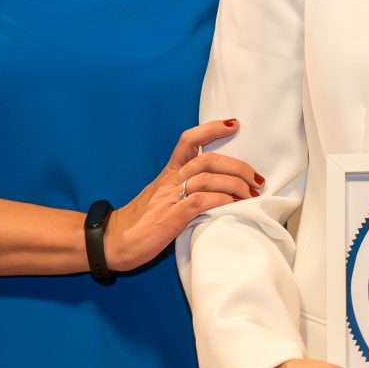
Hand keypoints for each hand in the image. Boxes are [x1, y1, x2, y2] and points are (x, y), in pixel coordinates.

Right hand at [107, 119, 261, 270]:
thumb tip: (218, 193)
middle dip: (238, 165)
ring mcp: (170, 197)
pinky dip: (221, 199)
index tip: (234, 124)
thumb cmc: (140, 224)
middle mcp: (170, 180)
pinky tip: (233, 204)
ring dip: (235, 183)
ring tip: (251, 194)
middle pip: (208, 158)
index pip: (188, 140)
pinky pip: (200, 200)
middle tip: (257, 179)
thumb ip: (185, 191)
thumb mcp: (163, 200)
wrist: (112, 243)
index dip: (212, 129)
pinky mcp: (171, 217)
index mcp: (168, 174)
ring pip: (207, 176)